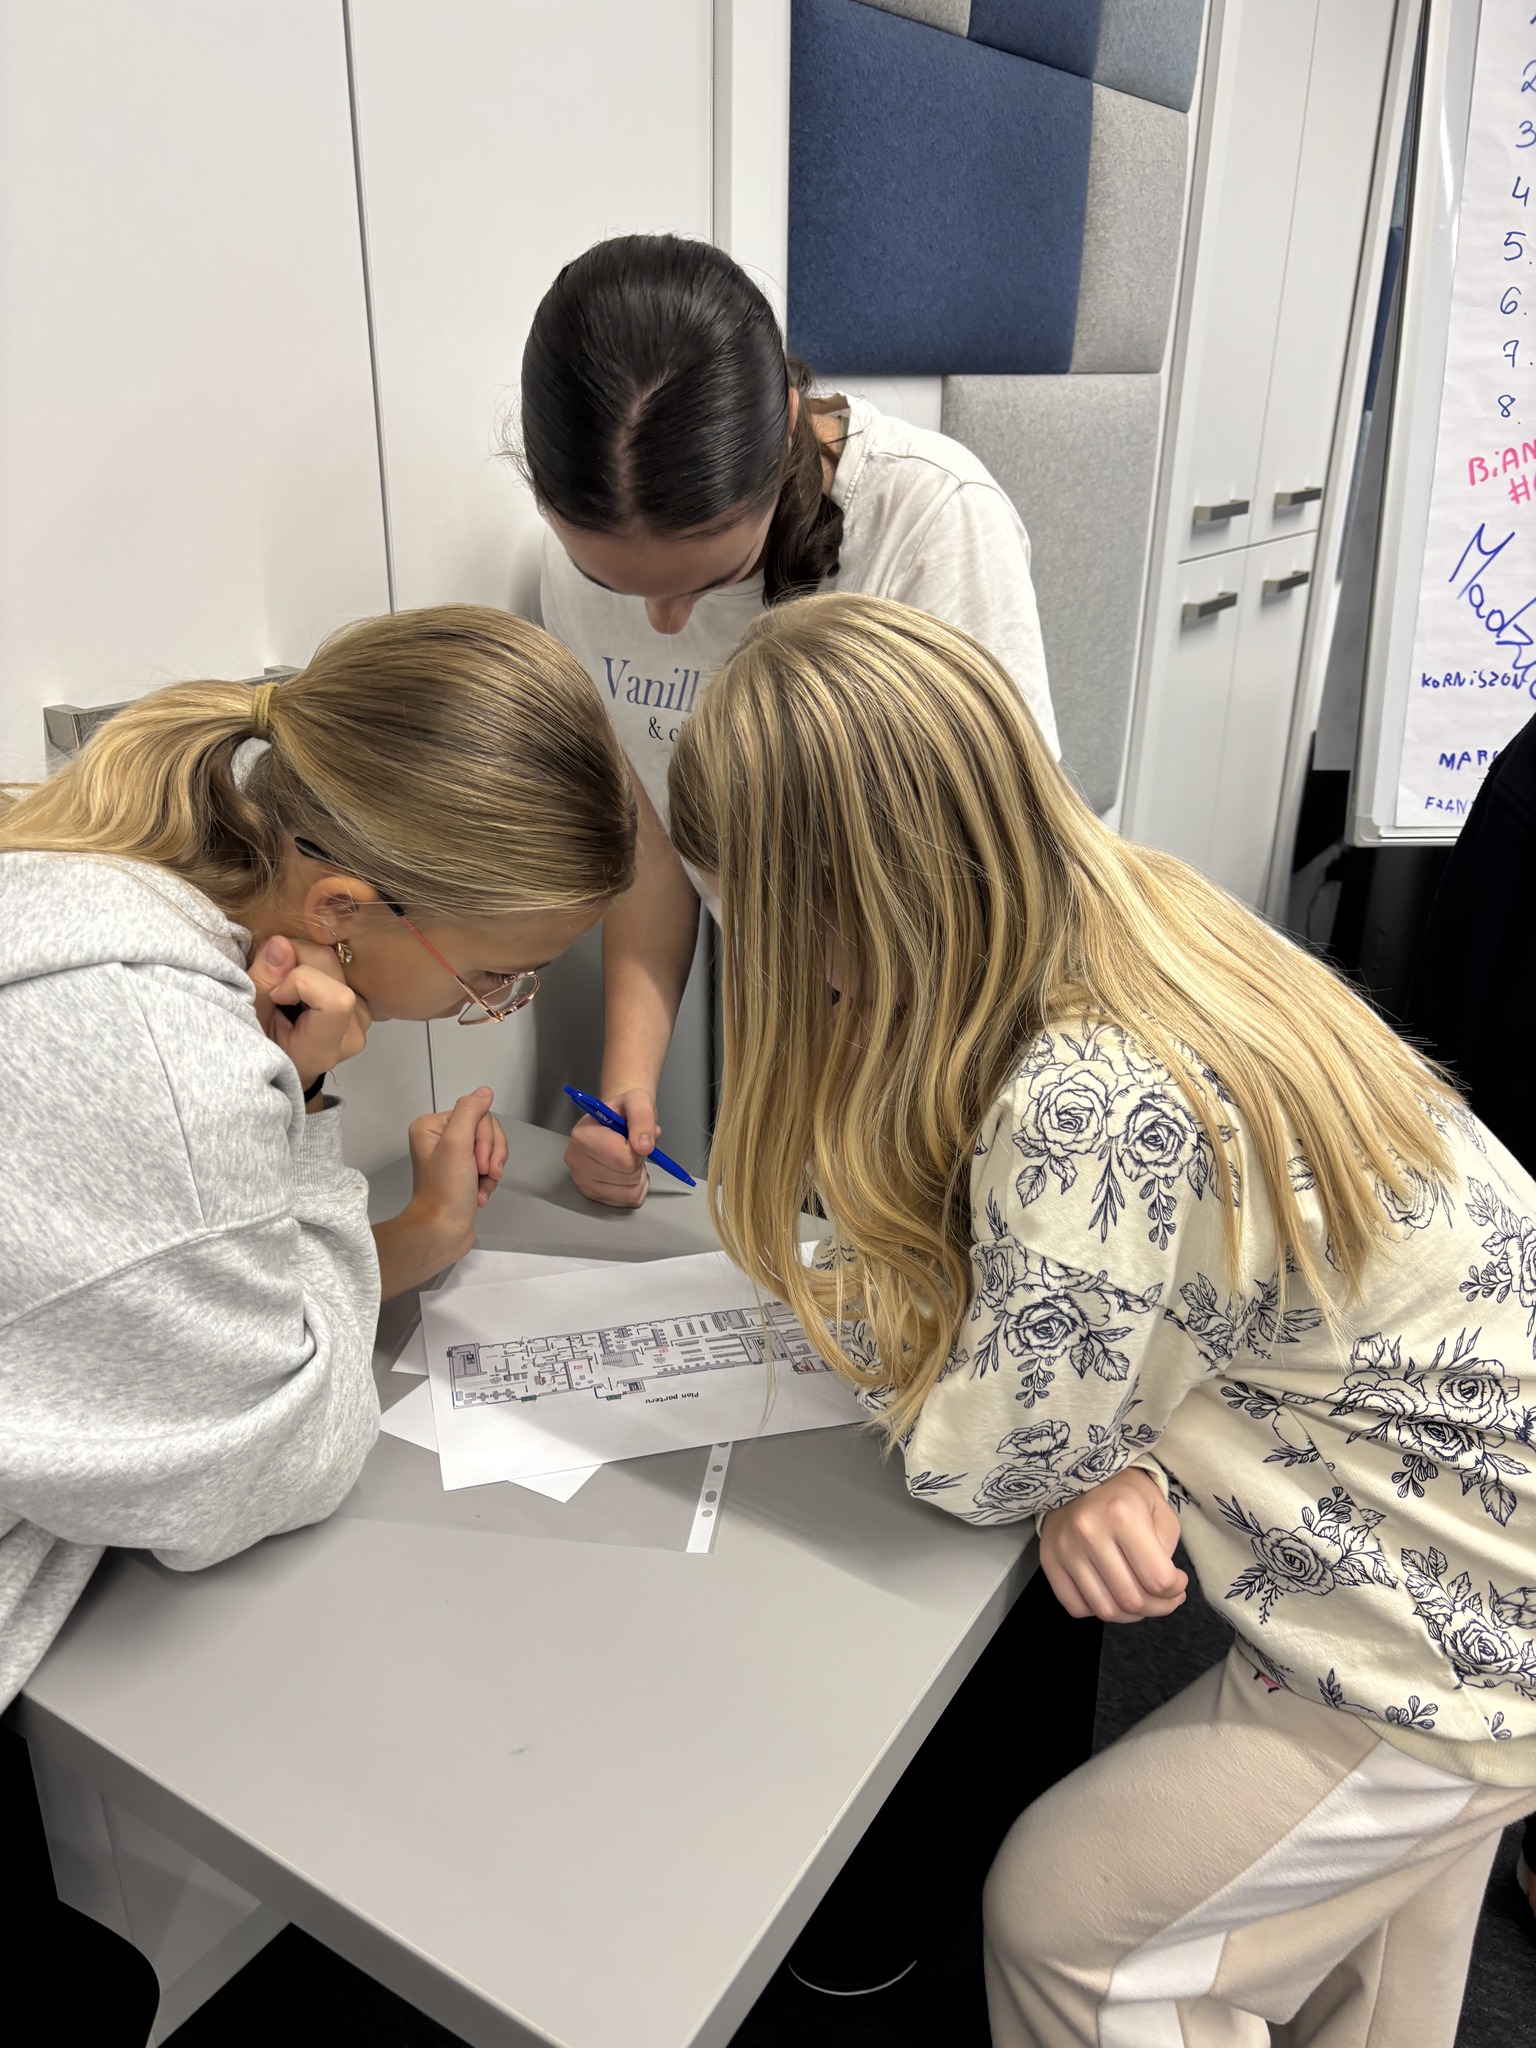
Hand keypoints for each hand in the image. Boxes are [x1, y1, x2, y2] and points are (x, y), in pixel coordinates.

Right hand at [248, 934, 369, 1092]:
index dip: (300, 982)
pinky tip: (301, 989)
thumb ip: (262, 983)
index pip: (335, 1000)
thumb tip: (281, 943)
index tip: (276, 996)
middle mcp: (353, 1032)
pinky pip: (338, 966)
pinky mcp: (363, 1001)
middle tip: (273, 981)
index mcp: (324, 1048)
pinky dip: (313, 967)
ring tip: (286, 989)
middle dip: (293, 959)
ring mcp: (362, 1016)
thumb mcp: (250, 1020)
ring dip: (302, 962)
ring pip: (334, 960)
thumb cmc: (263, 1048)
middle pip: (328, 964)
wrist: (290, 1064)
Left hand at [409, 1084, 508, 1240]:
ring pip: (491, 1149)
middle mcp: (441, 1139)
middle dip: (490, 1155)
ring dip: (492, 1170)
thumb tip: (484, 1092)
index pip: (476, 1114)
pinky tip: (479, 1194)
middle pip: (485, 1131)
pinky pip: (490, 1166)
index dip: (484, 1138)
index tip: (476, 1160)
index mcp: (432, 1126)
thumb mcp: (456, 1144)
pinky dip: (489, 1182)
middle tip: (480, 1173)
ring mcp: (454, 1157)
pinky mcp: (465, 1173)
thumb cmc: (444, 1193)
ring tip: (481, 1186)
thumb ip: (470, 1112)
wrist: (443, 1231)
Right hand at [564, 1085, 656, 1208]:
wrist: (614, 1118)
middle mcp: (576, 1159)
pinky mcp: (591, 1194)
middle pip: (626, 1176)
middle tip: (631, 1146)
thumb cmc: (624, 1110)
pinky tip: (627, 1172)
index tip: (633, 1136)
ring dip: (638, 1176)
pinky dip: (635, 1189)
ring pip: (629, 1192)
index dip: (637, 1148)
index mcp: (583, 1135)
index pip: (623, 1158)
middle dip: (637, 1162)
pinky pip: (627, 1201)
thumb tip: (644, 1146)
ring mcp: (582, 1180)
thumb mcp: (638, 1101)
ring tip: (629, 1158)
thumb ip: (643, 1119)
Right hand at [1038, 1467, 1187, 1623]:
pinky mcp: (1049, 1559)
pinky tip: (1109, 1593)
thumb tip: (1165, 1592)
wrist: (1081, 1474)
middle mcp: (1089, 1531)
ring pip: (1105, 1610)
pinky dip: (1097, 1609)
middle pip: (1131, 1600)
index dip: (1176, 1589)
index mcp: (1123, 1515)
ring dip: (1129, 1614)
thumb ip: (1167, 1553)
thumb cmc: (1128, 1494)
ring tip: (1138, 1597)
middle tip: (1163, 1597)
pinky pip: (1076, 1607)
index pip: (1158, 1580)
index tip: (1177, 1581)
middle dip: (1157, 1606)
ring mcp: (1065, 1548)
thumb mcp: (1161, 1513)